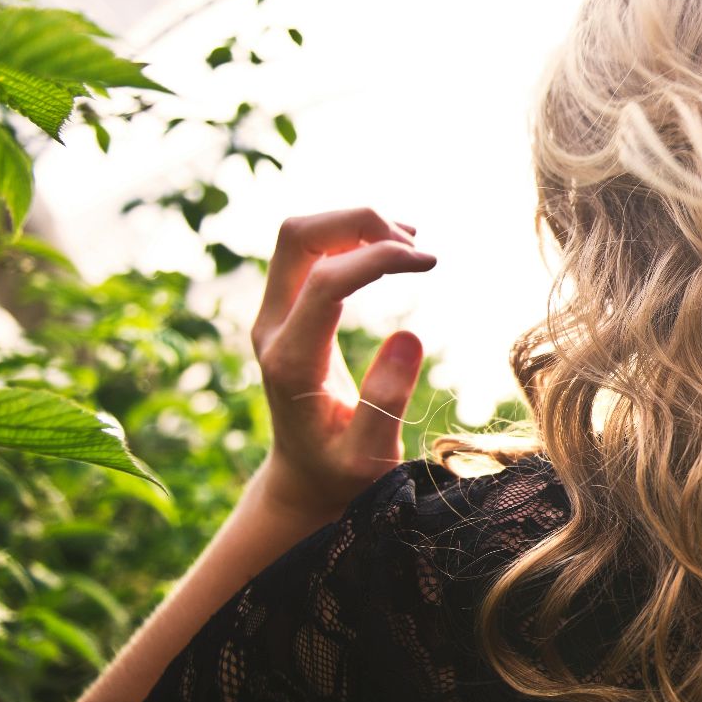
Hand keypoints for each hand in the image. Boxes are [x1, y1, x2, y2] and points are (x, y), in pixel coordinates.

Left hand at [249, 208, 436, 520]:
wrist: (303, 478)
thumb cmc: (341, 474)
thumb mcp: (370, 455)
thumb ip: (386, 401)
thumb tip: (410, 336)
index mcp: (292, 362)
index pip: (325, 280)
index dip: (378, 257)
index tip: (430, 262)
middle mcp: (272, 329)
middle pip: (297, 237)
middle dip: (358, 222)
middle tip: (416, 245)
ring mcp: (274, 316)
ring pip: (301, 235)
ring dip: (354, 225)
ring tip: (411, 245)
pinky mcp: (286, 310)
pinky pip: (310, 251)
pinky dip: (350, 236)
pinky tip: (392, 249)